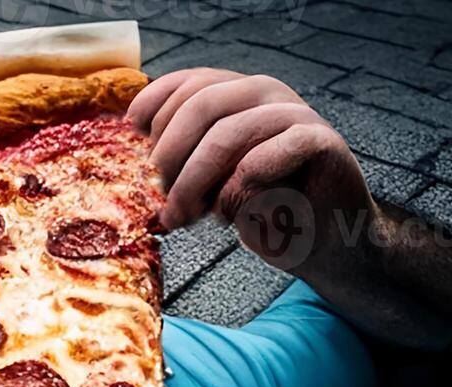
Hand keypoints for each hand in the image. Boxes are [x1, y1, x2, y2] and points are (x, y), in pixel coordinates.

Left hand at [127, 69, 374, 272]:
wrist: (319, 237)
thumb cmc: (259, 208)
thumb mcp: (207, 184)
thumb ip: (179, 165)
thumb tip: (130, 171)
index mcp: (235, 94)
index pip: (185, 83)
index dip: (152, 111)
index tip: (132, 148)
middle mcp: (264, 93)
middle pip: (200, 105)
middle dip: (168, 157)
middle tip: (156, 200)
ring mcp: (294, 113)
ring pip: (228, 133)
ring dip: (194, 181)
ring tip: (184, 217)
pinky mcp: (320, 142)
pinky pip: (266, 156)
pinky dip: (237, 188)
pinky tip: (227, 213)